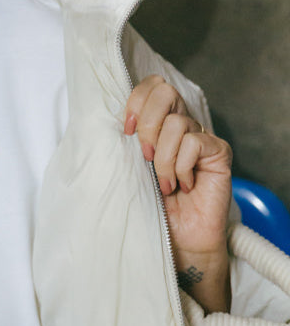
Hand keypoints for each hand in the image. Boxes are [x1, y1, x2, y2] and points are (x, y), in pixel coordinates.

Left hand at [125, 75, 232, 312]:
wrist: (174, 239)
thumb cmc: (147, 205)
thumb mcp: (126, 168)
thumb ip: (122, 142)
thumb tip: (107, 122)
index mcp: (156, 122)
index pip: (150, 86)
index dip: (136, 101)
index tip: (126, 130)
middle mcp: (180, 123)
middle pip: (164, 91)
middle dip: (148, 123)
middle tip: (144, 155)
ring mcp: (201, 136)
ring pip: (176, 123)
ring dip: (162, 157)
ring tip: (163, 184)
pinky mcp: (218, 152)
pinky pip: (195, 143)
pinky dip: (180, 166)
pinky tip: (182, 186)